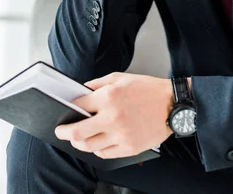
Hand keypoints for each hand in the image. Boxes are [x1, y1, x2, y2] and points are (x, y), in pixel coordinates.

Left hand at [54, 72, 172, 158]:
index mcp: (108, 96)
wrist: (172, 104)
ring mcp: (120, 135)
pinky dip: (97, 150)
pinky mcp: (129, 148)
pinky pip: (104, 154)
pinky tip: (98, 142)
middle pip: (77, 133)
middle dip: (64, 133)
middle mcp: (112, 117)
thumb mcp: (120, 77)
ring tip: (78, 138)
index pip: (78, 106)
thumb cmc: (147, 89)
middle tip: (61, 132)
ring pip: (89, 147)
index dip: (68, 109)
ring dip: (79, 143)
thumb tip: (82, 92)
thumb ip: (98, 84)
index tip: (64, 113)